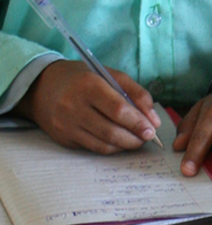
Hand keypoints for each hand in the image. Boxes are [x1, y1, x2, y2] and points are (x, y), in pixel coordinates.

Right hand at [12, 60, 160, 153]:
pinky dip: (112, 148)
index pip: (118, 110)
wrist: (42, 87)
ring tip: (136, 139)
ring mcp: (66, 125)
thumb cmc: (84, 79)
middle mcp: (73, 106)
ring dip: (126, 145)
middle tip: (147, 137)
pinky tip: (120, 141)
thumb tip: (154, 120)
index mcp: (88, 85)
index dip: (138, 122)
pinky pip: (94, 148)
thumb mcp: (111, 76)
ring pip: (104, 144)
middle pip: (112, 131)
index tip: (152, 129)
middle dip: (135, 137)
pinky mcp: (64, 138)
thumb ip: (137, 94)